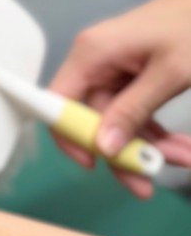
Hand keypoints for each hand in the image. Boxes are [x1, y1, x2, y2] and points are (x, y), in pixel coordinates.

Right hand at [49, 0, 190, 197]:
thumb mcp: (171, 72)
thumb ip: (134, 110)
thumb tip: (105, 148)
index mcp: (91, 54)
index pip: (58, 103)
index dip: (69, 135)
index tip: (94, 164)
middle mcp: (94, 62)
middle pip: (93, 119)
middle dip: (124, 149)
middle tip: (147, 181)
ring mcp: (113, 68)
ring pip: (117, 120)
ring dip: (148, 144)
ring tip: (184, 157)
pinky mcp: (132, 74)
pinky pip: (133, 110)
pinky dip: (155, 130)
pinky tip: (180, 146)